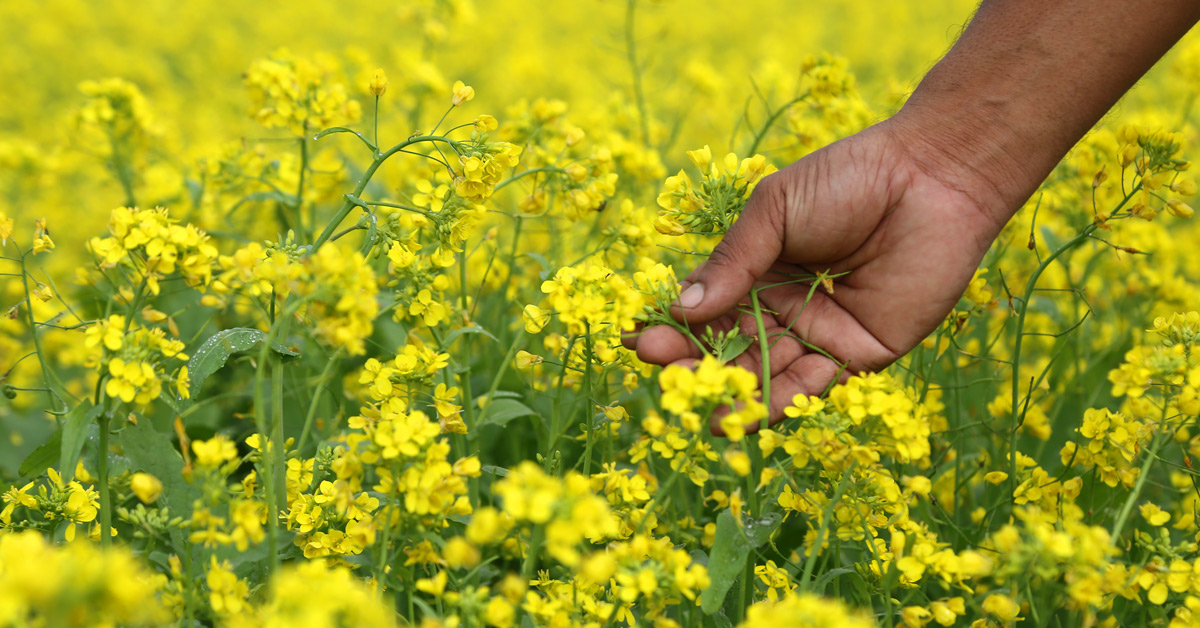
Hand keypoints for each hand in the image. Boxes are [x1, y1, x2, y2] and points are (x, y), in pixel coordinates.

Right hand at [625, 118, 1012, 429]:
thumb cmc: (848, 179)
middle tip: (665, 374)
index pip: (704, 308)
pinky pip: (815, 384)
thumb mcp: (775, 210)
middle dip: (696, 364)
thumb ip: (733, 261)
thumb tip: (682, 307)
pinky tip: (751, 408)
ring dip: (735, 395)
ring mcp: (819, 334)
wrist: (931, 177)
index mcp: (756, 270)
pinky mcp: (860, 355)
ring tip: (705, 408)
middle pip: (729, 348)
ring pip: (767, 375)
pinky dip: (783, 399)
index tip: (638, 338)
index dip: (672, 326)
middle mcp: (782, 308)